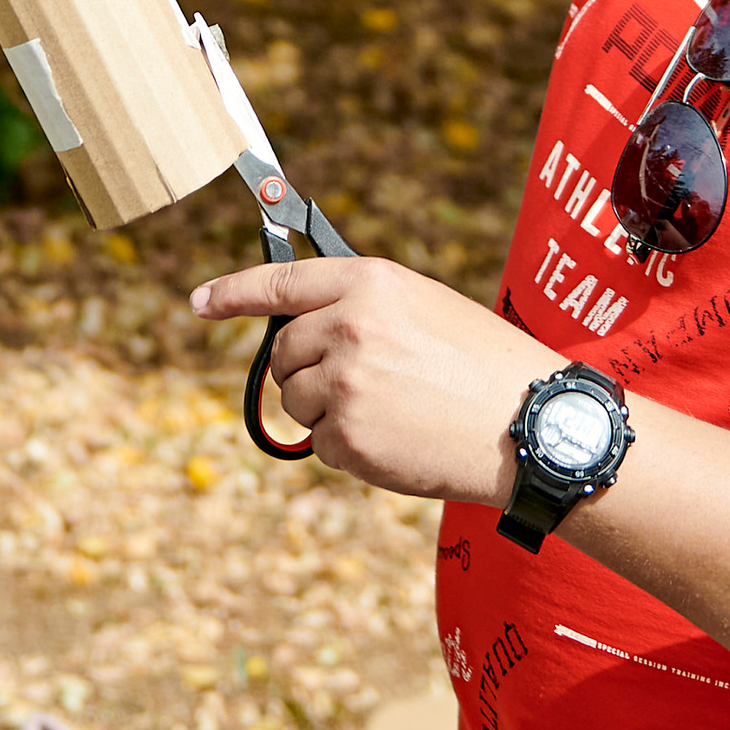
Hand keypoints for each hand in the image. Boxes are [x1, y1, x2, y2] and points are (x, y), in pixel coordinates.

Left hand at [191, 253, 535, 505]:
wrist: (528, 424)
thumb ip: (360, 305)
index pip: (280, 282)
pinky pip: (319, 442)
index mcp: (368, 282)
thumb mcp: (422, 306)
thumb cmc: (481, 363)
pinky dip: (347, 447)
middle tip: (359, 383)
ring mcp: (343, 384)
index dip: (234, 292)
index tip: (201, 301)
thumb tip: (298, 322)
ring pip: (295, 400)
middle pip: (283, 351)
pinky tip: (396, 440)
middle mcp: (346, 326)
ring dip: (326, 410)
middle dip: (306, 369)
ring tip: (391, 410)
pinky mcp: (347, 438)